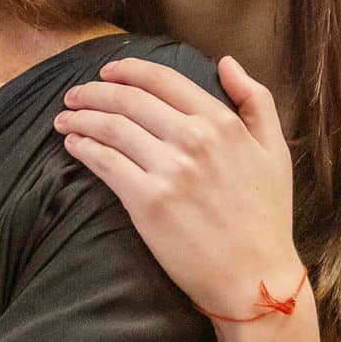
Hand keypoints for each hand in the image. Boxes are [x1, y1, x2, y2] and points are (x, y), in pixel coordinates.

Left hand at [54, 55, 303, 320]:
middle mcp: (194, 139)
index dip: (128, 70)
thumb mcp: (275, 150)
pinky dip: (84, 148)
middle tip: (74, 95)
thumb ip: (255, 100)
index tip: (107, 71)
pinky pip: (105, 163)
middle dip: (95, 91)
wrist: (256, 278)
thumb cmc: (267, 218)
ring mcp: (170, 170)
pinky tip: (73, 145)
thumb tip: (225, 63)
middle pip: (129, 99)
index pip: (163, 80)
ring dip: (81, 118)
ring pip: (112, 127)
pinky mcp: (148, 201)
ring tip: (65, 119)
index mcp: (222, 122)